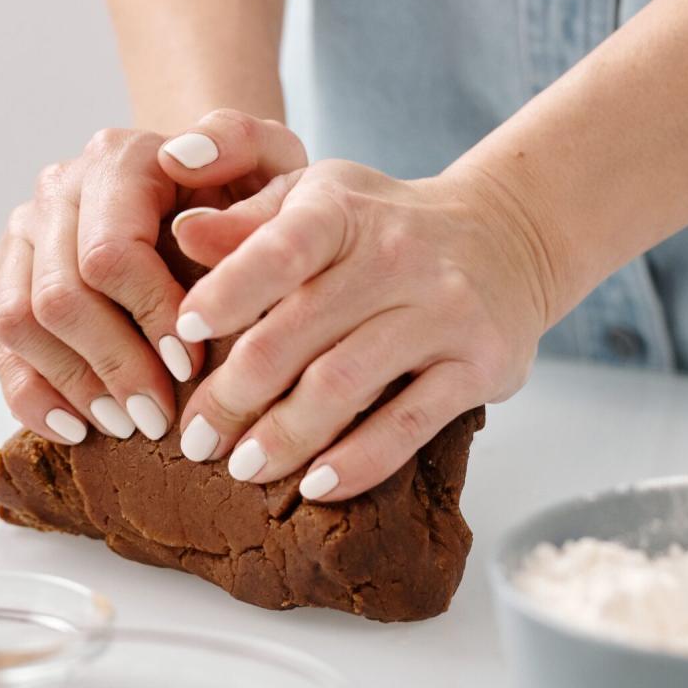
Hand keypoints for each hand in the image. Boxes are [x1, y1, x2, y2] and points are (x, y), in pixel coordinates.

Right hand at [0, 110, 306, 444]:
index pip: (110, 253)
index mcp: (118, 159)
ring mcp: (25, 232)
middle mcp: (59, 189)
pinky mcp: (7, 275)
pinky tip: (78, 429)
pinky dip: (32, 395)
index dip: (149, 318)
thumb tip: (182, 158)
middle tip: (159, 419)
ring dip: (73, 385)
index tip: (192, 367)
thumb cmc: (245, 191)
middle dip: (113, 366)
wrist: (205, 195)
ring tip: (127, 426)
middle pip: (60, 296)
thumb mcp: (271, 159)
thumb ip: (245, 143)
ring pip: (18, 322)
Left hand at [172, 159, 552, 499]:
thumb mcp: (315, 201)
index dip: (229, 291)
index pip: (280, 249)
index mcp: (341, 209)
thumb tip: (181, 233)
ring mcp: (442, 312)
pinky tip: (316, 487)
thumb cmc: (382, 224)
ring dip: (285, 436)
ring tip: (241, 468)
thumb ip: (247, 222)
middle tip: (195, 439)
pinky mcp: (479, 364)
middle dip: (235, 394)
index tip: (184, 333)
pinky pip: (409, 423)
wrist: (506, 234)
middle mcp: (396, 256)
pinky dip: (359, 462)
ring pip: (345, 385)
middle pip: (298, 333)